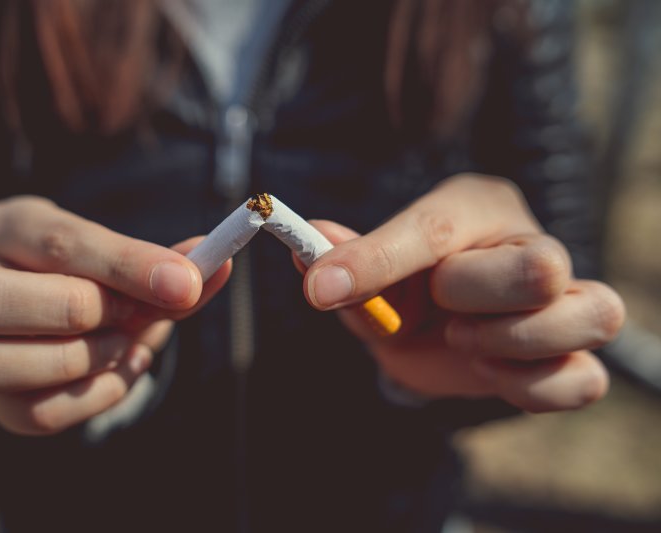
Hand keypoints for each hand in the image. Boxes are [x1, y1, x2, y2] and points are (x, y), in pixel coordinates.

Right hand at [0, 196, 229, 434]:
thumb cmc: (82, 274)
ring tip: (124, 344)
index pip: (64, 243)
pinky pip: (36, 413)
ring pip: (23, 364)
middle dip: (104, 314)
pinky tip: (116, 372)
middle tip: (138, 314)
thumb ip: (166, 265)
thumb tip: (215, 265)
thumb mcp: (118, 258)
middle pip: (33, 302)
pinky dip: (94, 397)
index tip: (186, 282)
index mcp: (5, 228)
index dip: (130, 265)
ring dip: (96, 359)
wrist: (41, 307)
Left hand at [303, 174, 623, 411]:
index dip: (378, 259)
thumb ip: (344, 262)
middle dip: (470, 297)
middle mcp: (531, 245)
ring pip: (593, 313)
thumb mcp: (367, 278)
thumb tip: (308, 252)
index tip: (323, 288)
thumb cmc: (403, 291)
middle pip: (541, 265)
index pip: (436, 225)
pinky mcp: (569, 359)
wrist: (428, 332)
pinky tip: (492, 371)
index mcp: (475, 209)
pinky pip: (585, 379)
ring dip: (513, 341)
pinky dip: (533, 387)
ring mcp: (562, 302)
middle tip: (441, 306)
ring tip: (467, 342)